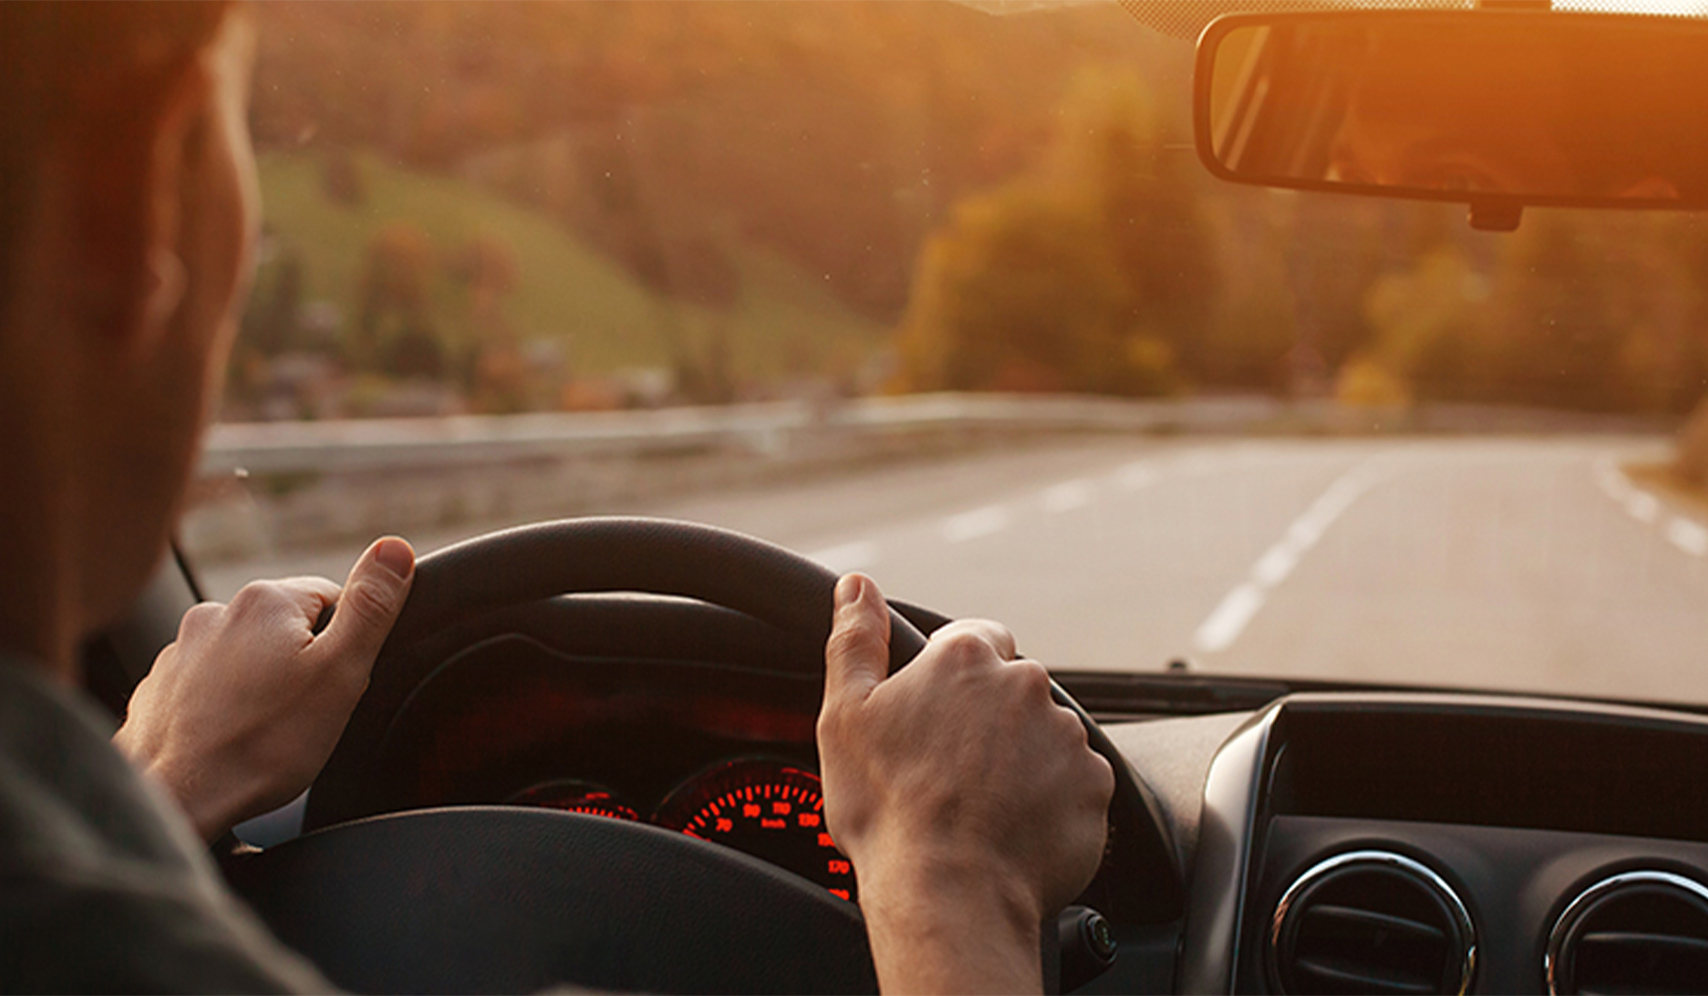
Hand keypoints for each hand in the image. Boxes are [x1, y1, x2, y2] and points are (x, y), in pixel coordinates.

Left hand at [113, 537, 414, 840]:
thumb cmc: (261, 745)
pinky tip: (230, 739)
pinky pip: (207, 686)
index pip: (333, 599)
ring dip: (259, 685)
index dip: (344, 646)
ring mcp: (179, 650)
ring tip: (264, 733)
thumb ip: (371, 606)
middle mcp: (216, 613)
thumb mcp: (341, 673)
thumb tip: (395, 548)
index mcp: (266, 601)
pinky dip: (222, 707)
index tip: (334, 686)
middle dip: (301, 665)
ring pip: (245, 658)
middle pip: (287, 628)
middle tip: (303, 715)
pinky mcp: (159, 688)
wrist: (176, 801)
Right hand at [817, 573, 1112, 994]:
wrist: (948, 893)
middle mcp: (1027, 685)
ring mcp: (1066, 736)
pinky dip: (1049, 802)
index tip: (934, 716)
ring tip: (978, 807)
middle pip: (1011, 689)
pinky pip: (1073, 785)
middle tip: (948, 771)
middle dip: (986, 721)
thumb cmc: (888, 809)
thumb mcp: (844, 715)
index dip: (951, 675)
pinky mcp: (1094, 787)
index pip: (975, 637)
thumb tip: (856, 587)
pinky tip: (1011, 829)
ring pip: (1043, 737)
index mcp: (966, 658)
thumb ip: (854, 639)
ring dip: (1019, 761)